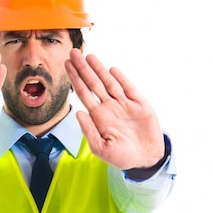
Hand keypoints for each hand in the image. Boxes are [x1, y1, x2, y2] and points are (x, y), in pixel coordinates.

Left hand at [65, 49, 164, 169]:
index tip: (67, 65)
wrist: (145, 159)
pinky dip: (121, 79)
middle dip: (83, 68)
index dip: (75, 79)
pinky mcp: (140, 105)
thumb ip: (89, 131)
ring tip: (89, 56)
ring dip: (99, 69)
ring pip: (109, 82)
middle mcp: (109, 107)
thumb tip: (78, 113)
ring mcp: (124, 104)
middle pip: (93, 83)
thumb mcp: (101, 148)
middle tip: (73, 52)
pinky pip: (129, 88)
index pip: (84, 93)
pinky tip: (111, 70)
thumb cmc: (122, 156)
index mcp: (99, 117)